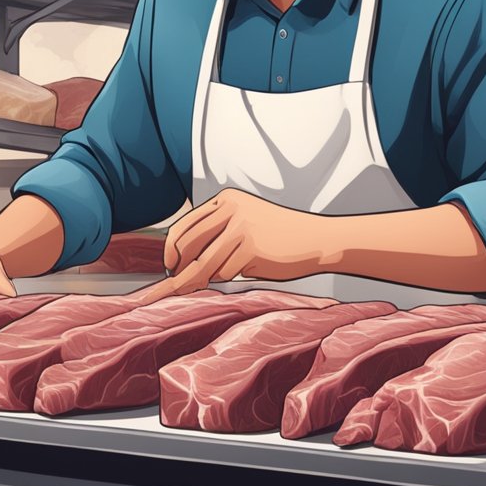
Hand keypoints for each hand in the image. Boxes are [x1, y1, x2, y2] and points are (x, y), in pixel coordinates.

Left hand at [157, 188, 328, 294]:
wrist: (317, 239)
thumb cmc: (278, 236)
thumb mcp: (245, 222)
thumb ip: (217, 232)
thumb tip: (182, 261)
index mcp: (226, 200)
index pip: (185, 225)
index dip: (171, 249)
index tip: (169, 267)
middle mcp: (230, 209)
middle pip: (189, 245)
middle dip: (179, 269)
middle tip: (178, 283)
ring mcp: (241, 227)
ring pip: (204, 263)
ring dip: (198, 279)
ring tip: (202, 285)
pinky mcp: (250, 248)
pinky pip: (224, 272)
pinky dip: (227, 277)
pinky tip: (244, 271)